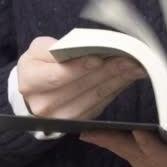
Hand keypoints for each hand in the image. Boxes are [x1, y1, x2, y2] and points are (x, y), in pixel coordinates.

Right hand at [17, 36, 146, 119]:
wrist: (35, 91)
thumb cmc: (40, 65)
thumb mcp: (39, 50)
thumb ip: (57, 47)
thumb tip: (87, 45)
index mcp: (30, 82)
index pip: (58, 75)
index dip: (80, 67)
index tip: (100, 58)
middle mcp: (44, 104)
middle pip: (82, 86)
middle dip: (108, 70)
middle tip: (130, 58)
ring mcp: (62, 117)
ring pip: (95, 96)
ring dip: (119, 80)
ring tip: (136, 66)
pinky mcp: (79, 121)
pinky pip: (102, 103)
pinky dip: (117, 88)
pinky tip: (129, 77)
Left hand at [80, 119, 166, 166]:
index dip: (150, 146)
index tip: (136, 132)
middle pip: (141, 158)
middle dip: (116, 145)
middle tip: (90, 133)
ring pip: (136, 160)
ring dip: (114, 147)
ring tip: (92, 133)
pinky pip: (139, 163)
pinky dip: (124, 151)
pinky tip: (112, 141)